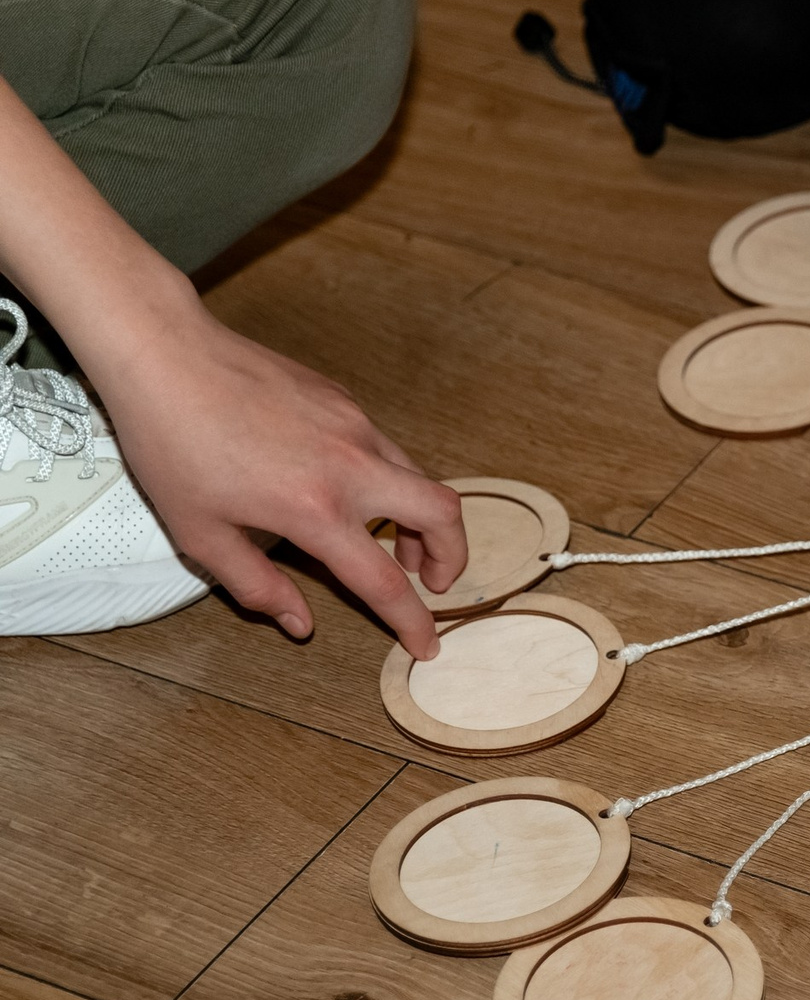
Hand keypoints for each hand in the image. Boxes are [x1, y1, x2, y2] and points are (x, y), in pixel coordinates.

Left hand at [85, 302, 463, 660]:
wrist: (166, 356)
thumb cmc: (172, 442)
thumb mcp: (201, 533)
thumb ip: (257, 585)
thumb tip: (299, 624)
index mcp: (313, 509)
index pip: (383, 581)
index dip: (411, 620)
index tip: (425, 643)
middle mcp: (349, 466)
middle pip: (442, 515)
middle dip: (452, 556)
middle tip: (433, 580)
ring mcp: (355, 427)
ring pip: (420, 478)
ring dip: (419, 518)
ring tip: (389, 536)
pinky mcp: (345, 401)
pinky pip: (385, 448)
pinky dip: (385, 479)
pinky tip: (344, 484)